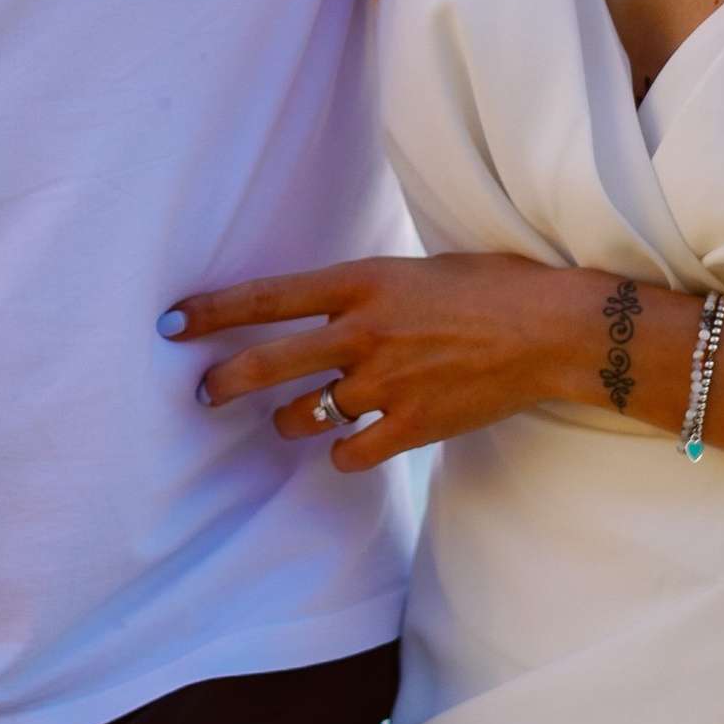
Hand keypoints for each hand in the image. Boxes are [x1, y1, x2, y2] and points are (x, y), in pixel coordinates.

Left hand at [164, 254, 587, 470]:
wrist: (552, 331)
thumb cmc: (489, 288)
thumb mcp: (414, 269)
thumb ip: (361, 292)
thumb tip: (319, 309)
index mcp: (362, 283)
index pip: (267, 298)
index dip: (212, 312)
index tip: (171, 322)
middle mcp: (364, 333)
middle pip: (267, 364)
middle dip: (222, 382)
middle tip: (202, 392)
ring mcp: (386, 383)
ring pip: (302, 416)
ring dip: (287, 421)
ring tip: (289, 418)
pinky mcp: (411, 426)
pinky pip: (348, 453)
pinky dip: (341, 452)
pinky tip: (349, 443)